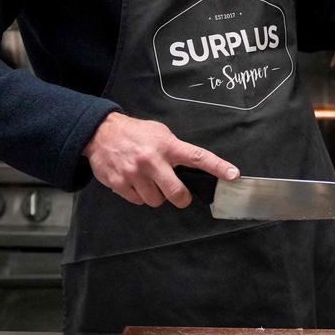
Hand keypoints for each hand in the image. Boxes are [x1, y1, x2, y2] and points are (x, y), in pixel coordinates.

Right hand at [83, 112, 238, 207]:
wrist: (101, 133)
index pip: (198, 157)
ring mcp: (134, 174)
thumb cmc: (137, 133)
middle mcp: (152, 161)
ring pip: (155, 201)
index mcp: (168, 146)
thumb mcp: (161, 133)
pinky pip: (137, 201)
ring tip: (150, 181)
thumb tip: (191, 167)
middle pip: (176, 193)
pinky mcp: (119, 184)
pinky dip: (139, 196)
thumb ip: (175, 150)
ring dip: (156, 196)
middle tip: (180, 195)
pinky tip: (135, 182)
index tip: (233, 175)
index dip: (218, 167)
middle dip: (181, 198)